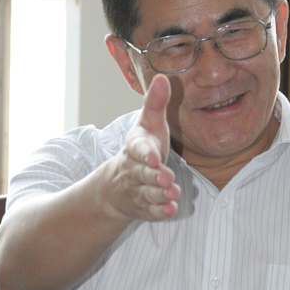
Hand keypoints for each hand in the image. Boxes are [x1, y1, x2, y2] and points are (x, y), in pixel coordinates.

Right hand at [100, 74, 180, 221]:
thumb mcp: (148, 125)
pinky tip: (171, 210)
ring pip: (148, 193)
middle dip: (154, 176)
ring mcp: (139, 189)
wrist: (117, 185)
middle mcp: (135, 169)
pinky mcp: (144, 207)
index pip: (139, 150)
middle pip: (144, 173)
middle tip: (167, 177)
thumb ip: (155, 104)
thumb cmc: (142, 149)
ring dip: (159, 194)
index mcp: (136, 148)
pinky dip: (159, 212)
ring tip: (172, 193)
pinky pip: (151, 211)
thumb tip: (163, 77)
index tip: (154, 157)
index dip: (145, 154)